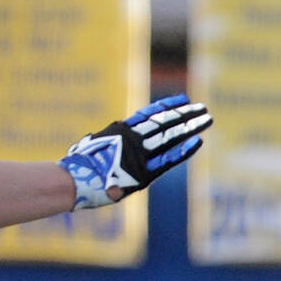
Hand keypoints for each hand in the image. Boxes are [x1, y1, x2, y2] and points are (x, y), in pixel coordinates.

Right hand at [61, 95, 210, 208]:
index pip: (149, 114)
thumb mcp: (87, 146)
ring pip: (170, 136)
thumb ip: (96, 142)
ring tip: (207, 119)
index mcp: (121, 131)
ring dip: (190, 126)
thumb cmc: (76, 167)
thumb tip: (89, 140)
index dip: (167, 106)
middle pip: (165, 122)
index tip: (183, 99)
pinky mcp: (143, 173)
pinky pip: (167, 160)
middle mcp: (133, 139)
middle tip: (202, 108)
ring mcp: (139, 155)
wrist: (73, 181)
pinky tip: (197, 141)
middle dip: (186, 114)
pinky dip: (182, 151)